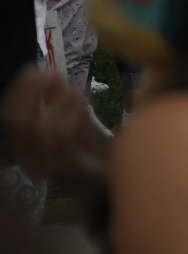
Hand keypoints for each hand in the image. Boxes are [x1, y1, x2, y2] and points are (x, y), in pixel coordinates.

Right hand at [0, 69, 109, 190]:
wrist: (112, 185)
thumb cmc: (92, 155)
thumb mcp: (75, 122)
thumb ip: (60, 102)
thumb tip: (50, 73)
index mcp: (25, 147)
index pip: (8, 117)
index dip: (19, 90)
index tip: (34, 68)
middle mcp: (28, 158)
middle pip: (15, 122)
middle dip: (31, 92)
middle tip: (51, 73)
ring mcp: (45, 166)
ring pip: (37, 128)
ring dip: (56, 102)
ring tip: (75, 87)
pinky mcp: (67, 169)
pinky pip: (61, 138)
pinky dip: (70, 115)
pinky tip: (85, 101)